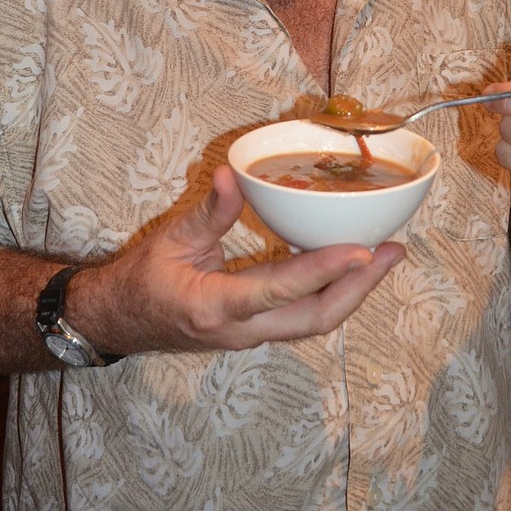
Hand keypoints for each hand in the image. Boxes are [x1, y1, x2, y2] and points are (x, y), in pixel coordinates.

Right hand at [76, 166, 404, 353]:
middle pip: (315, 319)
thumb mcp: (170, 241)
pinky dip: (331, 292)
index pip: (280, 290)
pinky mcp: (256, 331)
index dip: (324, 270)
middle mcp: (242, 330)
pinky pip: (302, 316)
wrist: (119, 321)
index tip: (361, 250)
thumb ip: (207, 212)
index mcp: (217, 306)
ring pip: (314, 321)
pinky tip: (350, 266)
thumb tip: (231, 175)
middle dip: (360, 288)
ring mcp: (251, 335)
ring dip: (352, 291)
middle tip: (392, 251)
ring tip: (384, 256)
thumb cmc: (141, 281)